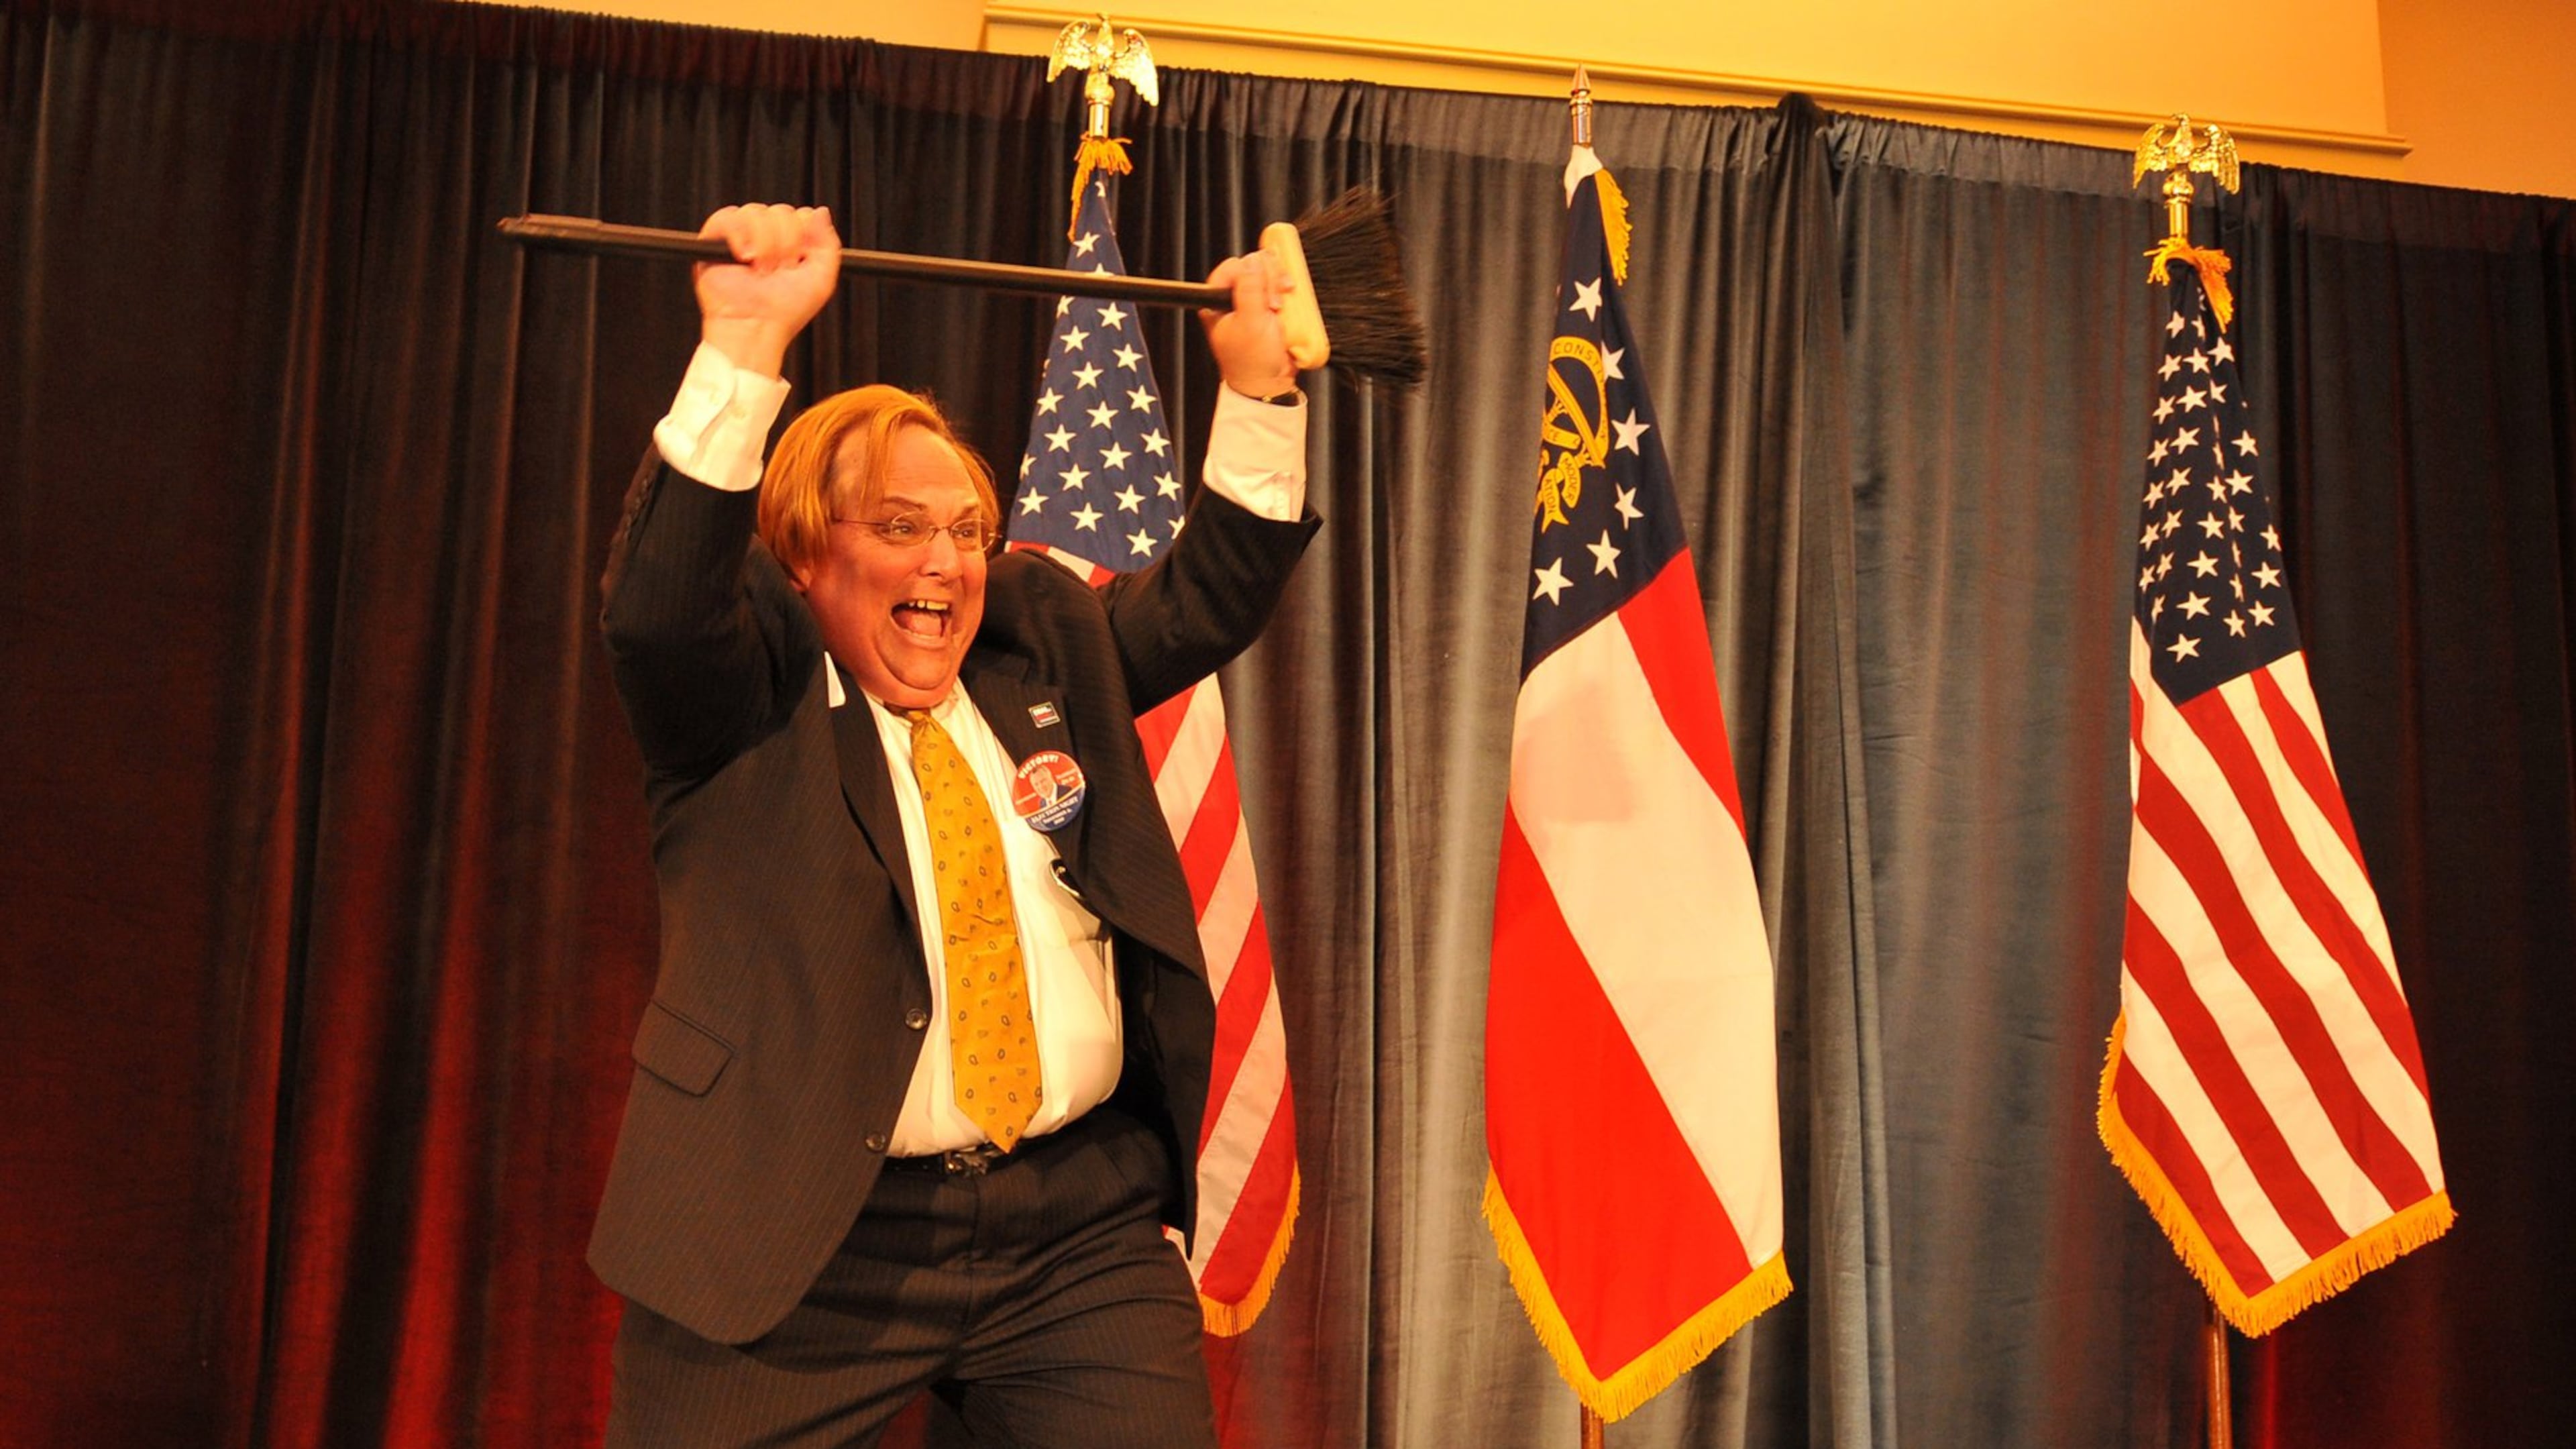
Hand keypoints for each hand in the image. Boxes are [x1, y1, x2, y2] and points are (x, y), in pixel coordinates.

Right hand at [693, 203, 840, 378]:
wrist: (756, 327)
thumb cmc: (786, 311)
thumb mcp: (821, 278)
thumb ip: (827, 243)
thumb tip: (820, 211)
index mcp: (789, 244)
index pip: (801, 215)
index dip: (803, 234)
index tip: (800, 259)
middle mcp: (765, 238)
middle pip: (781, 212)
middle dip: (786, 242)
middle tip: (780, 270)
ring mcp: (740, 238)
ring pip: (756, 212)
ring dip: (764, 243)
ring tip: (760, 270)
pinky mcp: (714, 242)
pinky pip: (727, 217)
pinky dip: (738, 234)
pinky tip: (744, 257)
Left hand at [1199, 248, 1299, 400]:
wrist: (1269, 385)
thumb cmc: (1252, 362)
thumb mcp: (1250, 323)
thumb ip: (1249, 290)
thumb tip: (1252, 261)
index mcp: (1217, 302)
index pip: (1232, 268)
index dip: (1251, 274)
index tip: (1263, 293)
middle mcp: (1232, 299)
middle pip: (1252, 267)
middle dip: (1268, 282)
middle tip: (1273, 306)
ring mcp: (1251, 302)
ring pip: (1268, 275)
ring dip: (1279, 286)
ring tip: (1280, 308)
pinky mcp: (1268, 308)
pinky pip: (1278, 288)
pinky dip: (1286, 292)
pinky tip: (1287, 304)